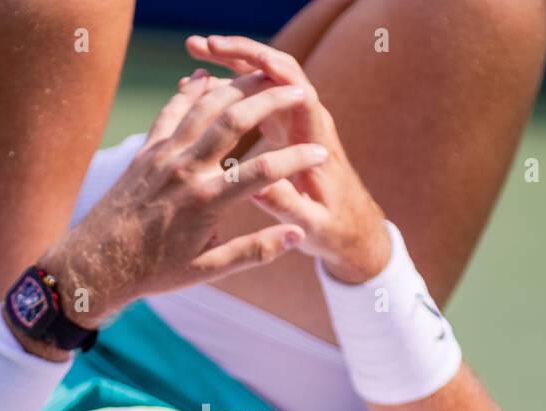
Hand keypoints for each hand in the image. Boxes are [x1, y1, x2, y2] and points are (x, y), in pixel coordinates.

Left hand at [41, 70, 330, 325]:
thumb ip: (255, 250)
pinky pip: (172, 110)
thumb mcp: (207, 270)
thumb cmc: (155, 272)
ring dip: (238, 88)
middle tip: (300, 92)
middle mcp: (184, 171)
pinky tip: (209, 79)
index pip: (262, 172)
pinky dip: (192, 91)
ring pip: (205, 106)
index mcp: (205, 203)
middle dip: (271, 101)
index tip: (321, 153)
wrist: (97, 265)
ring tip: (265, 78)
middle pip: (235, 120)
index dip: (297, 160)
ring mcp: (162, 155)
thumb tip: (298, 235)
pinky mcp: (146, 150)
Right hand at [186, 35, 391, 283]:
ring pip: (264, 77)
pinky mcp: (283, 127)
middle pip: (278, 70)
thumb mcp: (313, 226)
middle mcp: (307, 121)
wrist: (350, 229)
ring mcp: (294, 121)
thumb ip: (290, 207)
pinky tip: (203, 78)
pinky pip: (256, 94)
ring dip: (232, 60)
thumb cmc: (334, 230)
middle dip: (242, 52)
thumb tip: (259, 188)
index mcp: (317, 140)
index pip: (300, 91)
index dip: (273, 70)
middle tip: (203, 44)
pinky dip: (232, 81)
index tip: (241, 59)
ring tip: (196, 48)